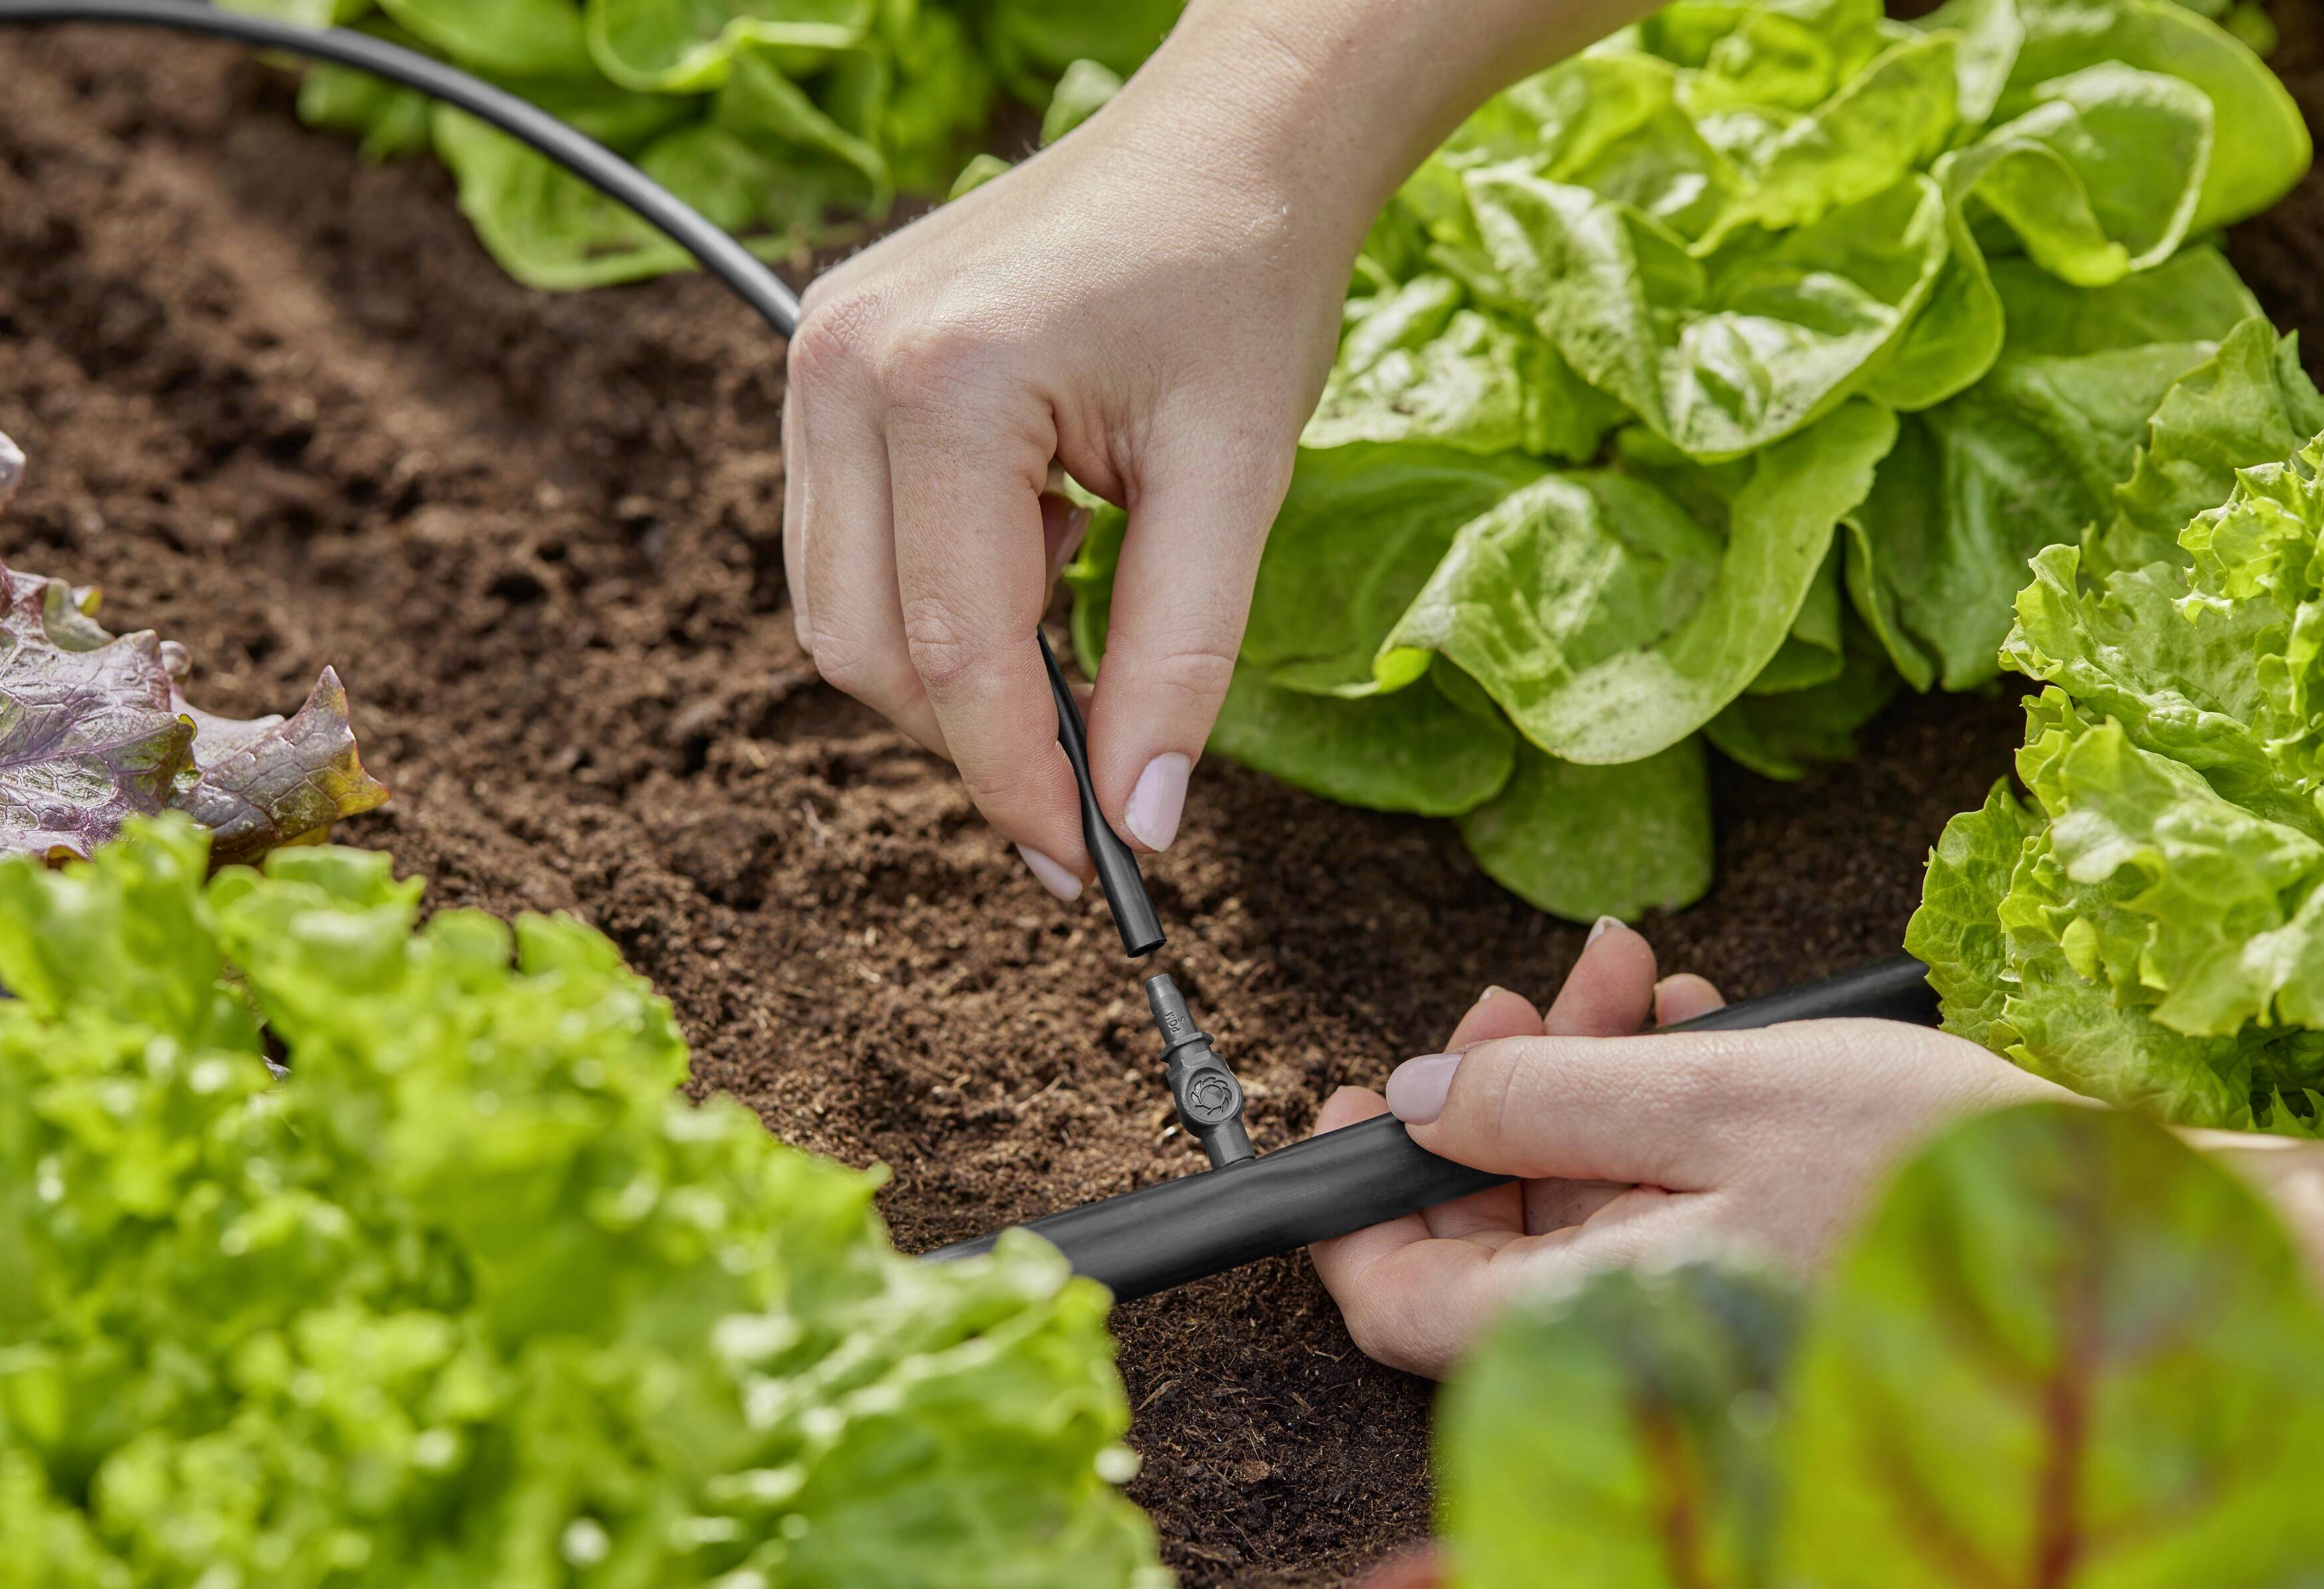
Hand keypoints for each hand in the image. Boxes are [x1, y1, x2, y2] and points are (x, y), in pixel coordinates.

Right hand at [780, 0, 1655, 898]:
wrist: (1224, 142)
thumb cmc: (1243, 282)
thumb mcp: (1235, 481)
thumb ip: (1180, 661)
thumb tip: (1140, 825)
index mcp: (942, 383)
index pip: (955, 652)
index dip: (1022, 785)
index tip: (1089, 870)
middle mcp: (842, 367)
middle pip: (869, 649)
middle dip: (979, 737)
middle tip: (1095, 775)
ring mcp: (815, 358)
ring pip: (840, 611)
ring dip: (952, 670)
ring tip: (1075, 619)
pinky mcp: (823, 364)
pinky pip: (846, 546)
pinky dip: (933, 599)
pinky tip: (1034, 551)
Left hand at [1308, 922, 2068, 1377]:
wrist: (2100, 1213)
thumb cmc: (1919, 1164)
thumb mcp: (1712, 1096)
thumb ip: (1543, 1104)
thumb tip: (1412, 1102)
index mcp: (1598, 1317)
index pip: (1401, 1303)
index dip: (1351, 1206)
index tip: (1347, 1105)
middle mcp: (1631, 1331)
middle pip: (1489, 1222)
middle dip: (1495, 1086)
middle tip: (1528, 992)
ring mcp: (1686, 1302)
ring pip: (1573, 1189)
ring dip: (1580, 1070)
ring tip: (1625, 978)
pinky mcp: (1737, 1267)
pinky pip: (1652, 1190)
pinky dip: (1652, 1099)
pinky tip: (1685, 1021)